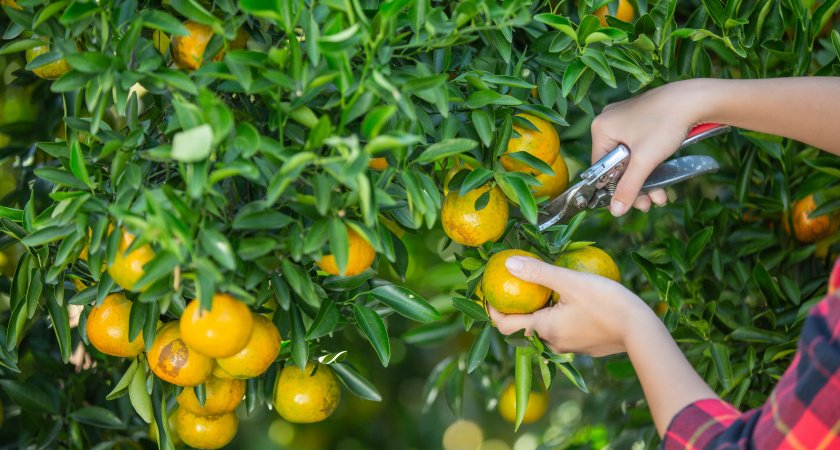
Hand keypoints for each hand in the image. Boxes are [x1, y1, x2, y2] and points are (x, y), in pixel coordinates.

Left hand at [488, 255, 656, 356]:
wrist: (643, 331)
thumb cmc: (607, 303)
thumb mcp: (570, 281)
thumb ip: (538, 272)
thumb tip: (509, 262)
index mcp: (544, 329)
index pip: (505, 325)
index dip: (492, 310)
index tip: (488, 294)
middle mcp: (553, 343)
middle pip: (525, 327)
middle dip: (517, 308)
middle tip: (514, 286)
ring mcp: (571, 347)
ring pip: (546, 329)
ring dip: (540, 312)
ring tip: (542, 290)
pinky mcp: (587, 346)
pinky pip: (564, 331)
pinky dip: (558, 316)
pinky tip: (568, 300)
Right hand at [591, 79, 709, 215]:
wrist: (695, 99)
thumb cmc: (665, 124)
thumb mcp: (645, 161)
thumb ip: (628, 187)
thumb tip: (616, 211)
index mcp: (601, 128)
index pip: (600, 167)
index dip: (613, 188)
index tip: (627, 204)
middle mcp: (609, 122)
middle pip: (616, 165)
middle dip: (634, 186)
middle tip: (647, 203)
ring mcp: (625, 119)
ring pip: (630, 159)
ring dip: (645, 179)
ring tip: (659, 196)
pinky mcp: (640, 119)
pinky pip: (639, 148)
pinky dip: (649, 164)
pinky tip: (662, 177)